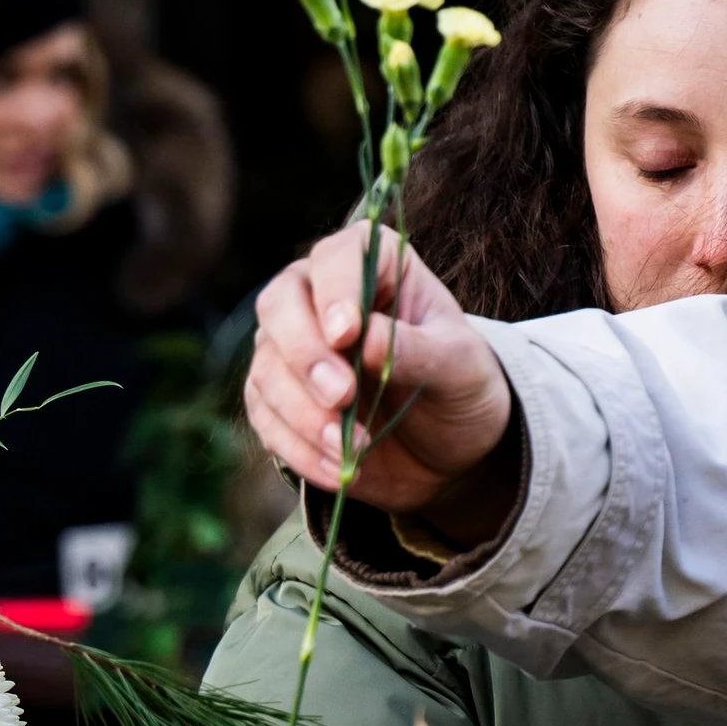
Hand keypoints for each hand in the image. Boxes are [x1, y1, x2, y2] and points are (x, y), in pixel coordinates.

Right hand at [247, 222, 516, 538]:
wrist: (451, 449)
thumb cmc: (460, 387)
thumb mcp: (461, 367)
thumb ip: (418, 350)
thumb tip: (366, 338)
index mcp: (376, 266)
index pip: (337, 257)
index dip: (335, 290)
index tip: (347, 333)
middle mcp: (320, 296)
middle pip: (279, 304)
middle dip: (305, 354)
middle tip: (342, 396)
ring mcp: (292, 347)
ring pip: (267, 365)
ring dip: (303, 411)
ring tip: (349, 448)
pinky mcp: (278, 399)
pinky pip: (265, 416)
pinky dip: (297, 445)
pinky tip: (336, 468)